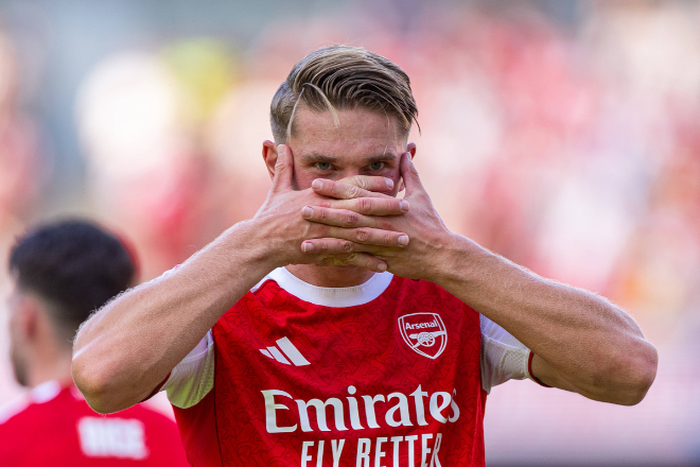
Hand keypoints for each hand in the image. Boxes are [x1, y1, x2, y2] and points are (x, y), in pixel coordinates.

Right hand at [253, 144, 411, 271]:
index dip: (372, 184)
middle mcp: (325, 213)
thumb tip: (280, 144)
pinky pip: (349, 258)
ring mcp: (326, 234)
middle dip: (386, 208)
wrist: (260, 242)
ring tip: (404, 239)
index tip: (391, 183)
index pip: (350, 186)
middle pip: (361, 208)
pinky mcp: (323, 252)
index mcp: (318, 196)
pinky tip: (384, 265)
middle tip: (407, 208)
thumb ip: (283, 167)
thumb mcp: (277, 189)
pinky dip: (367, 262)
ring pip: (360, 235)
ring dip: (383, 237)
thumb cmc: (269, 215)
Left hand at [300, 152, 453, 280]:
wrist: (442, 255)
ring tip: (303, 235)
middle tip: (301, 207)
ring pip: (347, 239)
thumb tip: (404, 153)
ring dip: (324, 237)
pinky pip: (355, 259)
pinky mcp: (380, 259)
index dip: (336, 189)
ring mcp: (380, 242)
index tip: (316, 184)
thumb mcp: (422, 195)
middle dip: (324, 211)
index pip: (358, 194)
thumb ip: (409, 174)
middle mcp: (381, 223)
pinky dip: (336, 258)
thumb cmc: (432, 224)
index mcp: (388, 205)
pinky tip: (320, 259)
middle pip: (348, 216)